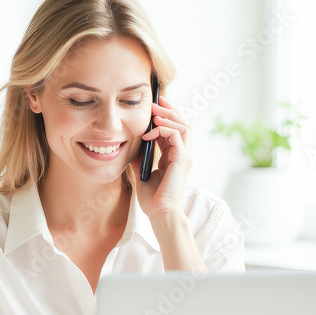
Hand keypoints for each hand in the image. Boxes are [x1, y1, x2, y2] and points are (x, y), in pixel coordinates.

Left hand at [128, 95, 192, 217]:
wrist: (159, 213)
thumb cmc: (152, 198)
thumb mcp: (140, 172)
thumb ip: (139, 157)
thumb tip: (130, 145)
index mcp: (174, 156)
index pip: (173, 129)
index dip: (165, 116)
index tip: (153, 107)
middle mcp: (182, 154)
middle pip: (183, 123)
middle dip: (169, 110)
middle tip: (156, 101)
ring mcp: (184, 156)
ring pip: (184, 125)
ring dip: (168, 116)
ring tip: (153, 113)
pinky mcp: (183, 159)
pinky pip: (176, 134)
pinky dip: (163, 129)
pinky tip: (149, 133)